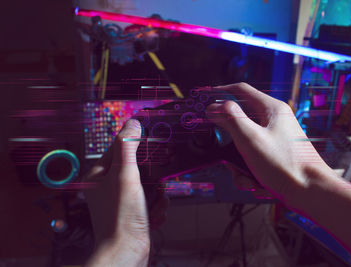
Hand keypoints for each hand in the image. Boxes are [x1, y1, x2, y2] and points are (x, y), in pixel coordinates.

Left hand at [84, 119, 149, 265]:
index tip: (152, 149)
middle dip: (152, 178)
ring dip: (157, 195)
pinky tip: (154, 216)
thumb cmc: (120, 216)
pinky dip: (156, 207)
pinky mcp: (132, 211)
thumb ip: (129, 146)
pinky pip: (150, 199)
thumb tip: (132, 122)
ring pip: (148, 184)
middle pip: (138, 167)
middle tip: (154, 187)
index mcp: (98, 174)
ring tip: (153, 206)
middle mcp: (108, 185)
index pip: (120, 147)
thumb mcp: (126, 174)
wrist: (127, 251)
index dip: (138, 149)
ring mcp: (120, 199)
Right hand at [206, 83, 333, 206]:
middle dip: (230, 143)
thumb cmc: (286, 166)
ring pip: (245, 144)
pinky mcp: (277, 154)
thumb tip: (214, 106)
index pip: (240, 90)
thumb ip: (230, 119)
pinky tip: (257, 183)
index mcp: (271, 109)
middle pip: (240, 122)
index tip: (204, 100)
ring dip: (240, 163)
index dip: (219, 93)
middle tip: (228, 157)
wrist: (313, 193)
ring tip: (248, 177)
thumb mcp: (251, 139)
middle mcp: (275, 120)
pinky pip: (254, 158)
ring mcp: (276, 138)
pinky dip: (251, 172)